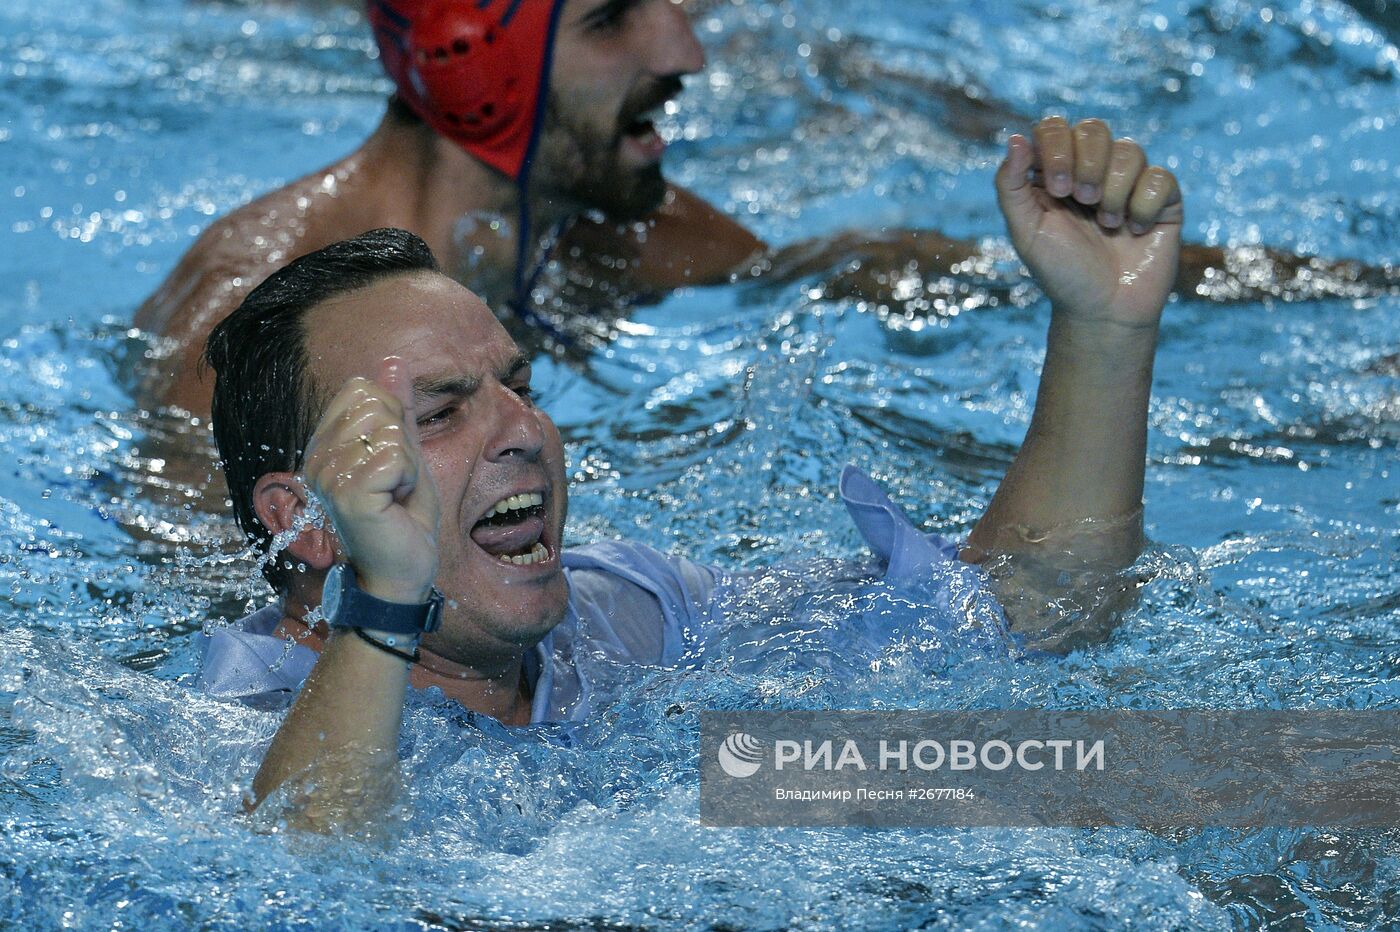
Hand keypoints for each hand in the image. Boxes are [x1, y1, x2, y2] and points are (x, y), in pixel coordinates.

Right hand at [303, 356, 439, 602]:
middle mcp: (315, 456)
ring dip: (408, 463)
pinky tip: (395, 504)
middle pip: (375, 403)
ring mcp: (326, 474)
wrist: (403, 571)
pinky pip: (395, 456)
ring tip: (395, 493)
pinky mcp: (346, 492)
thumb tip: (392, 361)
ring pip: (389, 429)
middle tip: (397, 482)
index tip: (392, 464)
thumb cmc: (403, 517)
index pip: (361, 389)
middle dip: (403, 442)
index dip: (392, 420)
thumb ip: (397, 409)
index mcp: (323, 444)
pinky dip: (409, 478)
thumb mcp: (407, 452)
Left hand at [996, 117, 1181, 327]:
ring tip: (1108, 225)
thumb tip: (1015, 137)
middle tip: (1084, 201)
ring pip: (1130, 150)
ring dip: (1115, 190)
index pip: (1054, 128)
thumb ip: (1011, 185)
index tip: (1057, 189)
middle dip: (1088, 165)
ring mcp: (1129, 183)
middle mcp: (1092, 171)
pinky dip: (1144, 205)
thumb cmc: (1061, 273)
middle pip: (1094, 129)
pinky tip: (1135, 230)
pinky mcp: (1162, 199)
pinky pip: (1160, 177)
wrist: (1104, 311)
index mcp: (1054, 173)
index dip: (1058, 148)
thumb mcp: (1025, 231)